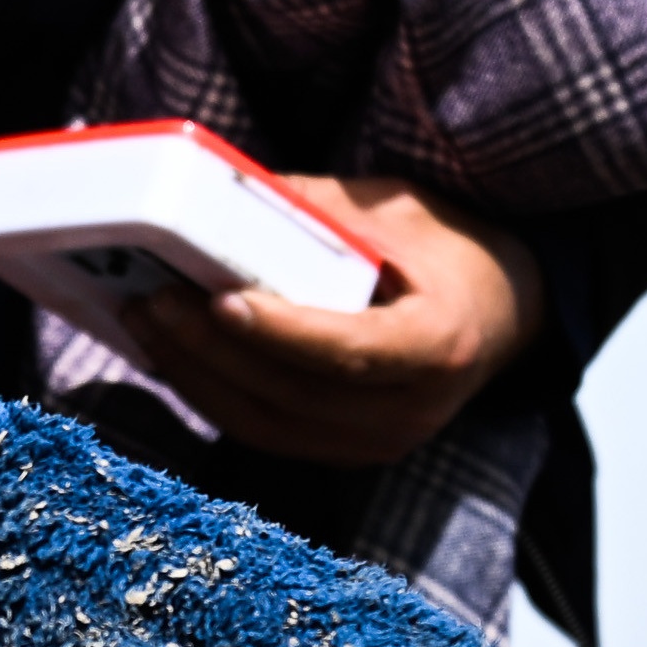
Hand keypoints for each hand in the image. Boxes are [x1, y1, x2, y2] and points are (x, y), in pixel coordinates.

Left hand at [105, 167, 539, 467]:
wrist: (499, 314)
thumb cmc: (447, 251)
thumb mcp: (398, 211)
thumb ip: (318, 212)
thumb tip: (221, 194)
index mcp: (440, 346)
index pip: (350, 352)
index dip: (281, 333)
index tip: (221, 299)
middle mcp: (410, 412)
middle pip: (294, 393)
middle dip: (213, 349)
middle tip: (155, 298)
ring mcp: (376, 443)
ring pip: (266, 424)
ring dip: (197, 376)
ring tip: (147, 320)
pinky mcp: (343, 452)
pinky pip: (264, 432)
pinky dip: (212, 395)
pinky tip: (172, 354)